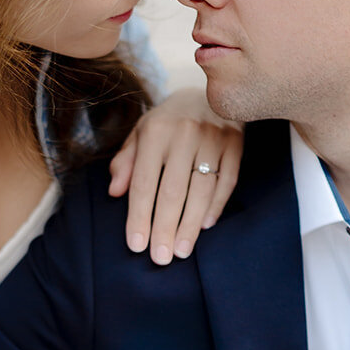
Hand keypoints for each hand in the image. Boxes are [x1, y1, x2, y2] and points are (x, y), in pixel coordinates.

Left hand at [108, 85, 242, 263]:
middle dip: (164, 227)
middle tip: (160, 258)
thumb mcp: (140, 134)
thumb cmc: (167, 122)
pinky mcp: (235, 143)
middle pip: (172, 190)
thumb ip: (125, 161)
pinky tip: (204, 226)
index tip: (136, 245)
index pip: (144, 182)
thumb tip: (115, 191)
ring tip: (181, 250)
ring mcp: (212, 138)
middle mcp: (184, 133)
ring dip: (190, 224)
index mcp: (155, 131)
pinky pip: (227, 180)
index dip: (139, 216)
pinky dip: (216, 206)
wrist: (205, 91)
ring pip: (201, 190)